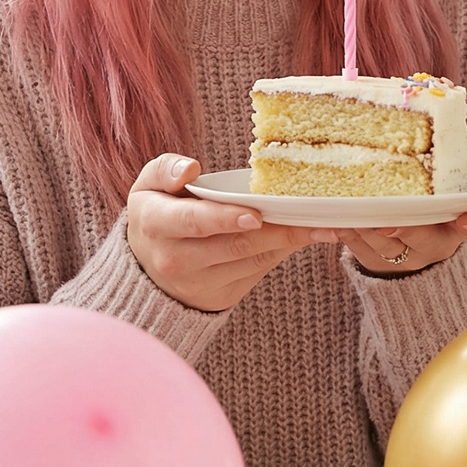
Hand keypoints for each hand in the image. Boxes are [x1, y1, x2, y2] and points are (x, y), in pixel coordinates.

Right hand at [127, 154, 337, 311]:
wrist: (148, 268)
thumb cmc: (156, 213)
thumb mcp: (148, 186)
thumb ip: (166, 169)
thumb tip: (190, 169)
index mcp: (155, 225)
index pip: (194, 221)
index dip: (225, 218)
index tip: (255, 215)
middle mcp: (175, 260)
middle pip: (233, 245)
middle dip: (276, 231)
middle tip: (311, 217)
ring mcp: (198, 283)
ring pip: (251, 260)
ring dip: (287, 242)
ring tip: (319, 225)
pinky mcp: (220, 297)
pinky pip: (257, 272)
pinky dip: (281, 252)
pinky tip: (301, 236)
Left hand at [340, 132, 466, 276]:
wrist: (415, 219)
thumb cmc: (442, 187)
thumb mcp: (464, 170)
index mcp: (463, 219)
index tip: (466, 216)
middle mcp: (438, 242)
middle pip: (426, 240)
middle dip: (410, 230)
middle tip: (392, 221)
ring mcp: (408, 255)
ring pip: (390, 247)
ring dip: (372, 231)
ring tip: (356, 216)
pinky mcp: (378, 260)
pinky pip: (362, 251)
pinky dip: (351, 236)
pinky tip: (339, 222)